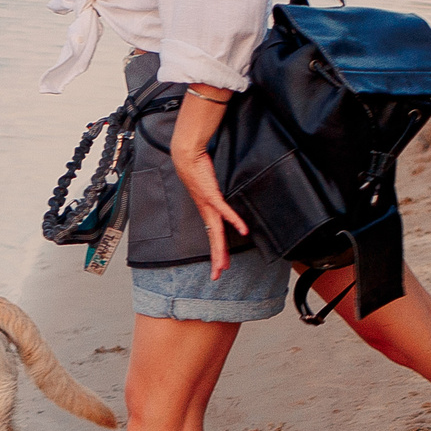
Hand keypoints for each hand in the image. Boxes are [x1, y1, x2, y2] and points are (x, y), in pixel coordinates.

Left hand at [167, 86, 249, 277]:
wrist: (187, 155)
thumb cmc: (197, 169)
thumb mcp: (208, 186)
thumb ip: (216, 196)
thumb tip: (221, 200)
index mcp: (206, 211)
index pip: (213, 236)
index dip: (216, 252)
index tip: (220, 266)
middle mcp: (206, 211)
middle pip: (213, 240)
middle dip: (216, 259)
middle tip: (218, 275)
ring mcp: (208, 204)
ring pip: (216, 232)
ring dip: (220, 250)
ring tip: (223, 265)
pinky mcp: (211, 194)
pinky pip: (225, 210)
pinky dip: (234, 220)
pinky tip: (243, 230)